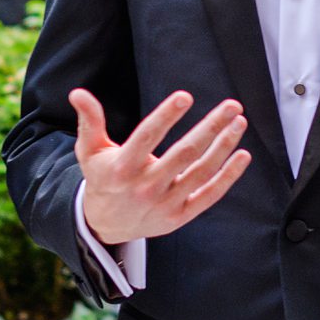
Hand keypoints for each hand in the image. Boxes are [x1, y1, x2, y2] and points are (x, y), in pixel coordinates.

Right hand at [74, 88, 252, 245]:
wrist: (105, 226)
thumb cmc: (102, 178)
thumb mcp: (89, 151)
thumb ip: (89, 121)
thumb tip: (78, 93)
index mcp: (122, 168)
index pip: (146, 138)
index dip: (165, 117)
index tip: (185, 96)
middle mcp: (145, 187)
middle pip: (184, 154)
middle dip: (211, 127)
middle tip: (232, 105)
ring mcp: (165, 203)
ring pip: (201, 172)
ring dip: (224, 146)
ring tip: (239, 122)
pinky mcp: (180, 216)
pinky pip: (209, 195)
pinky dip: (228, 176)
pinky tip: (242, 154)